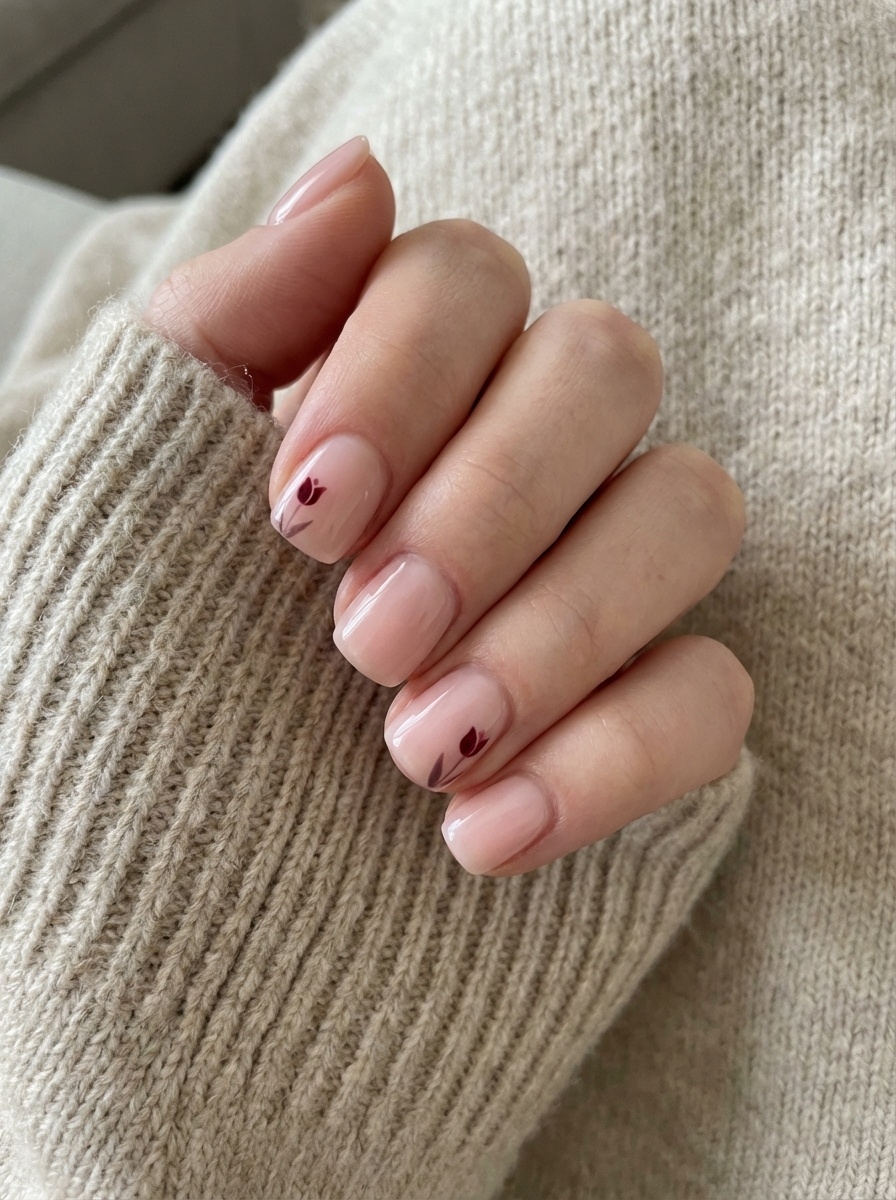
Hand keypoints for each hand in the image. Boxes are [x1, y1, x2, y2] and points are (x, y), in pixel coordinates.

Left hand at [145, 136, 753, 876]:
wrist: (148, 881)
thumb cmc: (117, 672)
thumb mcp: (126, 489)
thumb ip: (225, 325)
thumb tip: (357, 175)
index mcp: (394, 385)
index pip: (468, 277)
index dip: (403, 371)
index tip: (301, 512)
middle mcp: (513, 461)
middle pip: (604, 368)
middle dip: (491, 500)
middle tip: (363, 639)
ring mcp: (591, 584)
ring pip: (688, 511)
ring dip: (560, 625)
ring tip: (418, 746)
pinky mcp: (641, 715)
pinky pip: (713, 696)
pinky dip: (615, 760)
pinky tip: (482, 833)